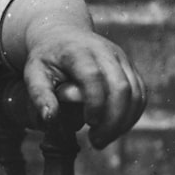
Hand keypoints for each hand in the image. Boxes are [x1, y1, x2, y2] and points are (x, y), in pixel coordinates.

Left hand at [23, 27, 146, 147]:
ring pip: (135, 93)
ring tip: (104, 138)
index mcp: (77, 50)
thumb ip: (40, 94)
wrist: (61, 34)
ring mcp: (120, 57)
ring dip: (124, 122)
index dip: (95, 102)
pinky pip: (140, 94)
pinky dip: (132, 116)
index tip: (88, 123)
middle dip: (113, 120)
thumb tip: (50, 118)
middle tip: (96, 141)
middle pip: (120, 86)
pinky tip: (115, 128)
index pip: (93, 75)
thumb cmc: (47, 57)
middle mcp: (103, 50)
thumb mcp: (34, 72)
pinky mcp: (129, 67)